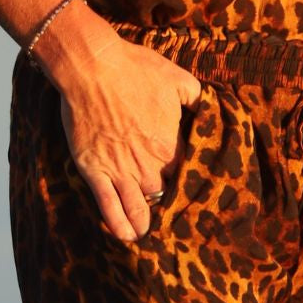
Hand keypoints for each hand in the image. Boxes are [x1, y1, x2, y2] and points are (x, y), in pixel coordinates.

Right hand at [53, 34, 203, 243]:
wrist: (91, 67)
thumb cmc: (135, 68)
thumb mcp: (178, 78)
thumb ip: (198, 99)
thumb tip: (211, 109)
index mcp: (170, 144)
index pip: (187, 175)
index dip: (188, 184)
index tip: (189, 188)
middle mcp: (148, 164)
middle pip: (165, 194)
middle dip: (170, 204)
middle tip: (172, 214)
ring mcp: (120, 170)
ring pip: (139, 208)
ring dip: (146, 223)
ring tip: (149, 233)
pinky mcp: (94, 170)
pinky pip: (108, 205)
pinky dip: (118, 223)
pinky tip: (126, 235)